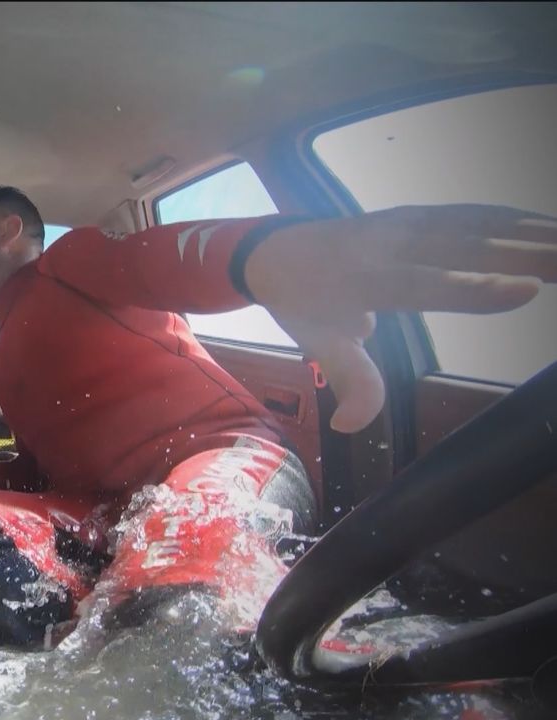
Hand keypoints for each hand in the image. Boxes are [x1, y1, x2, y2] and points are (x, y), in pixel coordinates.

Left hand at [245, 205, 556, 432]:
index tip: (529, 290)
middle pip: (466, 247)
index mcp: (363, 277)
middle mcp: (389, 243)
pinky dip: (515, 218)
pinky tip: (550, 229)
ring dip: (532, 232)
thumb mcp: (316, 343)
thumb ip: (348, 379)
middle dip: (529, 252)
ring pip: (477, 224)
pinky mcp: (420, 213)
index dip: (475, 287)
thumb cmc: (301, 303)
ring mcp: (407, 222)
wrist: (272, 250)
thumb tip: (352, 425)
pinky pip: (473, 213)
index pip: (424, 283)